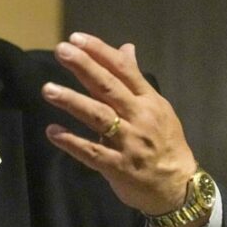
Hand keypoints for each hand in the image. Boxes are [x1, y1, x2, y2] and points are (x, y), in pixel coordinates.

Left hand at [41, 32, 203, 226]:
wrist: (178, 187)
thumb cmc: (164, 143)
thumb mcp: (156, 107)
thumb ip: (135, 79)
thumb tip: (126, 48)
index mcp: (148, 100)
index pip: (123, 69)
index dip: (99, 52)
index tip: (76, 38)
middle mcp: (139, 117)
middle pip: (108, 87)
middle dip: (84, 67)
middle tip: (61, 50)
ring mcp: (129, 142)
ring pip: (98, 117)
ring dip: (72, 101)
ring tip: (48, 89)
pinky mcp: (118, 167)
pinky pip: (91, 153)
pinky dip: (71, 142)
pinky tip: (52, 132)